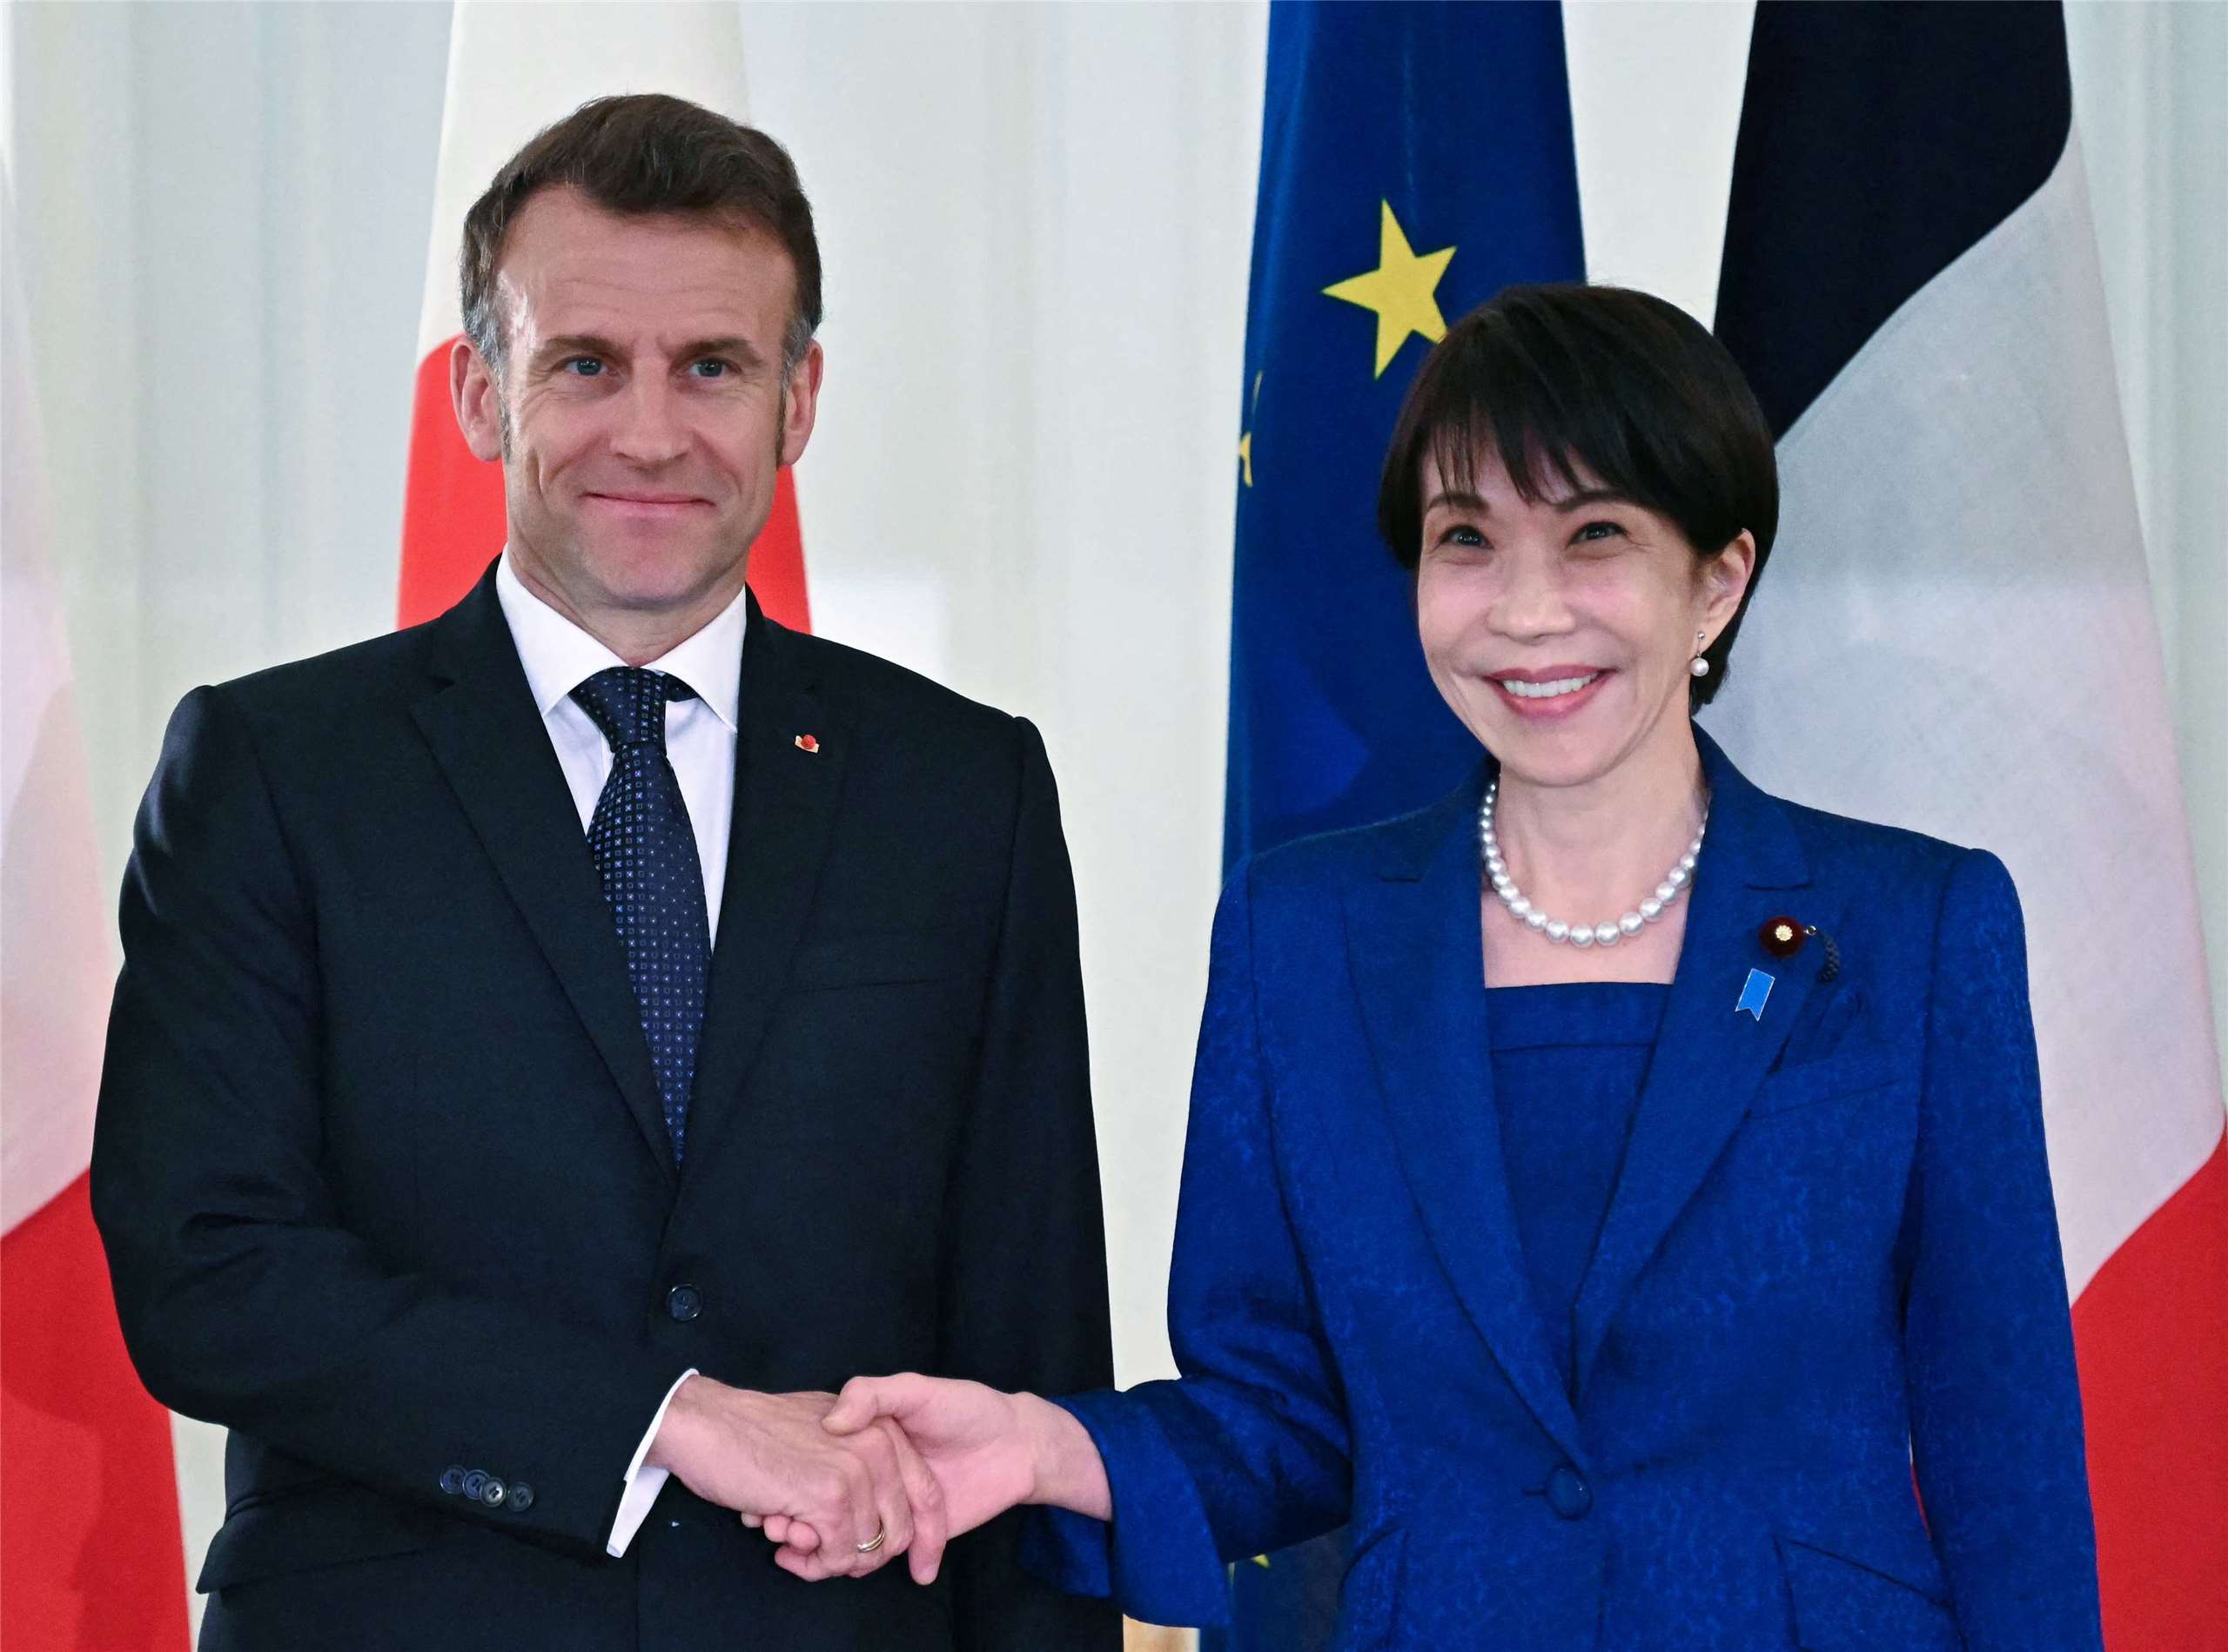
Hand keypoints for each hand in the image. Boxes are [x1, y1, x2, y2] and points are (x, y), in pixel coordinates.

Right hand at [646, 1376, 944, 1580]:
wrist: (708, 1422)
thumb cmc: (756, 1432)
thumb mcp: (824, 1431)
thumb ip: (856, 1466)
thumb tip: (869, 1526)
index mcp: (884, 1428)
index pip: (926, 1497)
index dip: (915, 1540)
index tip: (888, 1561)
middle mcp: (881, 1445)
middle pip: (898, 1534)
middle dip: (859, 1557)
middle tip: (816, 1551)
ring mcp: (858, 1470)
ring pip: (865, 1551)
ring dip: (826, 1561)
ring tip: (790, 1541)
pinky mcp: (831, 1495)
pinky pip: (837, 1555)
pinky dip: (810, 1563)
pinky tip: (782, 1544)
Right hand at [753, 1373, 1106, 1583]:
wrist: (1017, 1444)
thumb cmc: (968, 1409)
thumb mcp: (917, 1390)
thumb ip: (875, 1394)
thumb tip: (834, 1422)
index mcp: (869, 1440)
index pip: (819, 1469)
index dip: (793, 1486)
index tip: (768, 1502)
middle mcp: (873, 1475)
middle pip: (823, 1506)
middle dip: (796, 1524)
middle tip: (773, 1530)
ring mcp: (890, 1504)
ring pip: (840, 1533)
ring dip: (814, 1546)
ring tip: (794, 1550)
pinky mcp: (912, 1534)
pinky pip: (873, 1552)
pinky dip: (847, 1561)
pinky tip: (825, 1561)